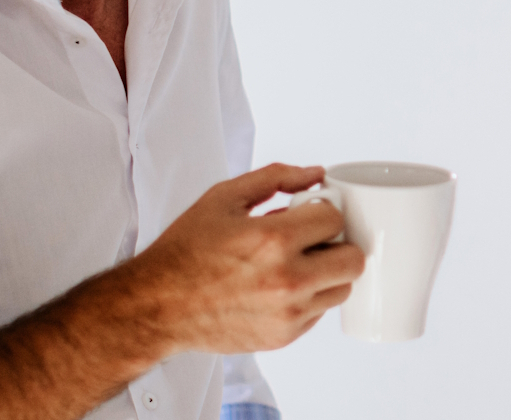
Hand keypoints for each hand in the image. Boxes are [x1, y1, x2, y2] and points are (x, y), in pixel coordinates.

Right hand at [118, 162, 366, 352]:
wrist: (157, 306)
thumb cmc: (185, 252)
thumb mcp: (223, 199)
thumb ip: (274, 178)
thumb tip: (315, 173)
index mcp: (273, 241)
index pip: (335, 219)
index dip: (322, 212)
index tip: (308, 215)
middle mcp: (286, 281)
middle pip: (353, 259)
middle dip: (337, 244)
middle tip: (313, 241)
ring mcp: (287, 314)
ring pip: (342, 289)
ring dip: (327, 273)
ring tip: (296, 265)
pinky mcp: (283, 337)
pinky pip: (320, 312)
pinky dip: (309, 298)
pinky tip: (280, 288)